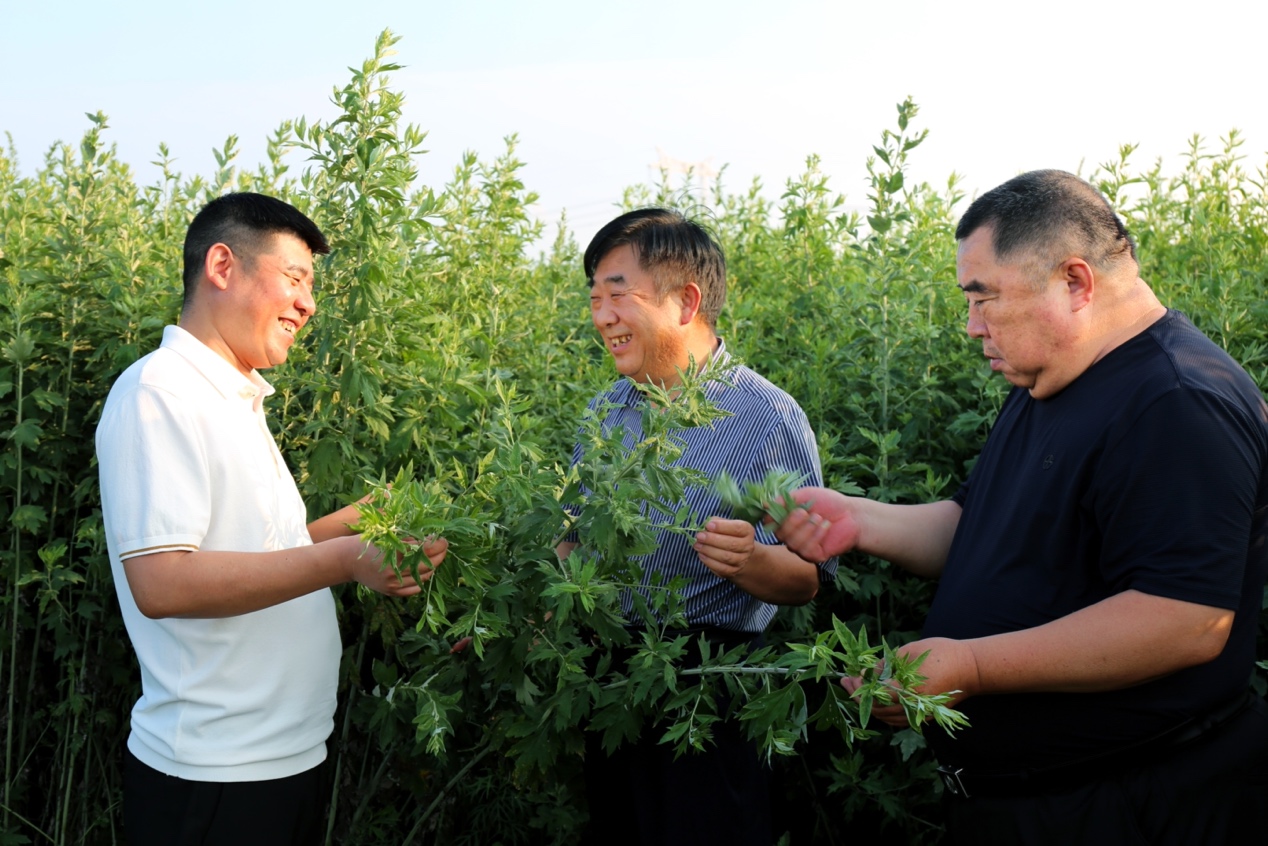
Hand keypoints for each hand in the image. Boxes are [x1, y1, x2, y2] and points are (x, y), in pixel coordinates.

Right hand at [345, 535, 447, 596]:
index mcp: (394, 553)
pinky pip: (414, 590)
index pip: (424, 549)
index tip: (443, 539)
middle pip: (427, 565)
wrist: (347, 561)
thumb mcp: (386, 536)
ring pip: (423, 578)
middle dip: (440, 555)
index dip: (438, 544)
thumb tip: (432, 536)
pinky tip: (424, 571)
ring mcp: (393, 584)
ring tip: (435, 558)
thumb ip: (407, 538)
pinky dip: (422, 580)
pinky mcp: (391, 592)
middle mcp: (395, 571)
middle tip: (444, 547)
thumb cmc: (367, 543)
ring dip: (433, 568)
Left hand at [693, 517, 755, 579]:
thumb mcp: (725, 524)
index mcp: (747, 531)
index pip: (737, 528)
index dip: (722, 527)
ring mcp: (742, 560)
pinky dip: (709, 562)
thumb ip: (716, 522)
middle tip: (699, 536)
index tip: (708, 525)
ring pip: (726, 557)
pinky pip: (721, 568)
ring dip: (709, 551)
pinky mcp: (734, 571)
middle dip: (712, 540)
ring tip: (697, 545)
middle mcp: (748, 546)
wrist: (738, 552)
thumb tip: (705, 526)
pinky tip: (701, 555)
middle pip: (731, 544)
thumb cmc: (728, 534)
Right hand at [771, 487, 861, 561]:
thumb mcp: (805, 495)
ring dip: (806, 529)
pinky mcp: (814, 556)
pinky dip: (816, 536)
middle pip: (779, 535)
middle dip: (791, 522)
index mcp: (787, 520)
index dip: (771, 518)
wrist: (852, 515)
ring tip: (819, 518)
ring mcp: (802, 547)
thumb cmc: (829, 503)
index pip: (769, 524)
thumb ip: (785, 500)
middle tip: (805, 512)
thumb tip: (764, 505)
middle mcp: (792, 535)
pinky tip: (826, 526)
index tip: (778, 510)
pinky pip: (806, 550)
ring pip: (792, 544)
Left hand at [840, 637, 978, 726]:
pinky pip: (898, 719)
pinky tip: (876, 700)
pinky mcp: (925, 716)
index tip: (847, 677)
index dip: (857, 687)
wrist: (971, 668)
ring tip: (857, 690)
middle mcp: (913, 707)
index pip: (874, 695)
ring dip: (869, 705)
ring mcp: (920, 715)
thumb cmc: (942, 654)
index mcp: (909, 691)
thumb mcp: (909, 652)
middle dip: (858, 696)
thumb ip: (886, 665)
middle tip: (846, 682)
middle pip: (877, 709)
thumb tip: (866, 674)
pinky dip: (883, 712)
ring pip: (886, 717)